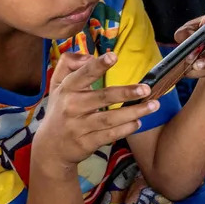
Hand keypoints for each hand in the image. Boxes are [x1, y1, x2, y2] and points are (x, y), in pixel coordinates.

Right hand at [35, 51, 155, 173]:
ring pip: (110, 118)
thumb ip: (68, 64)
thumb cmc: (60, 109)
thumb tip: (88, 56)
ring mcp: (78, 127)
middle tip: (146, 89)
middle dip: (126, 92)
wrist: (51, 147)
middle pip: (102, 97)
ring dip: (134, 112)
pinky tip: (138, 122)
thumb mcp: (57, 85)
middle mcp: (71, 107)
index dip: (98, 65)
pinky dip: (125, 129)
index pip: (83, 75)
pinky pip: (109, 135)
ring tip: (153, 105)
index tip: (114, 56)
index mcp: (66, 89)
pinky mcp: (86, 143)